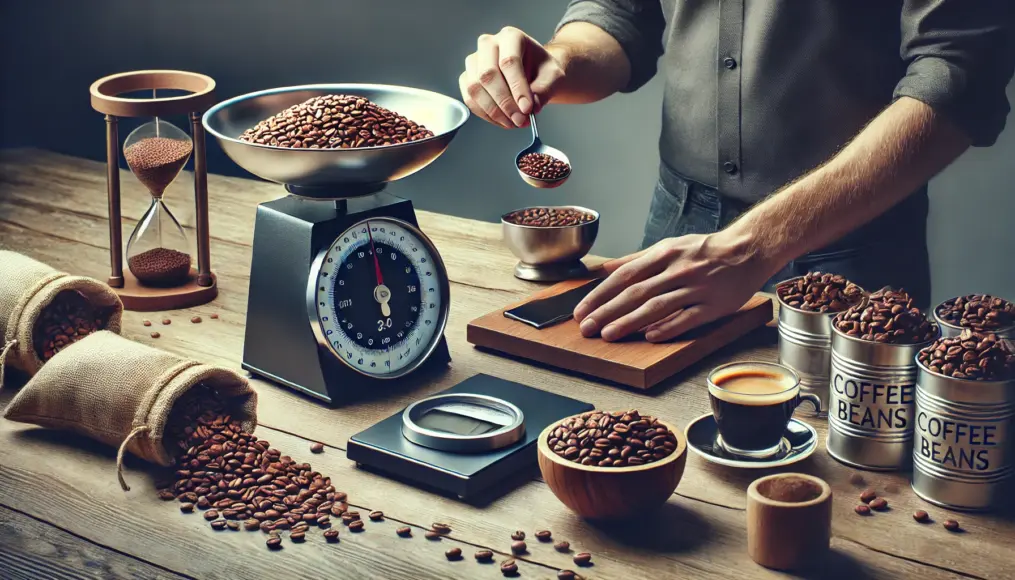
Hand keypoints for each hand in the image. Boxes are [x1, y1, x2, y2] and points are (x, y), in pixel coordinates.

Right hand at [459, 26, 564, 128]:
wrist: (535, 73)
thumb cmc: (542, 70)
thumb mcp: (552, 78)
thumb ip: (544, 91)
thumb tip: (531, 107)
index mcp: (511, 36)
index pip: (509, 61)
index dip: (517, 88)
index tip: (527, 108)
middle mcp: (488, 44)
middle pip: (488, 74)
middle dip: (504, 102)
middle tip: (520, 119)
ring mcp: (474, 61)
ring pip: (475, 88)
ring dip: (494, 111)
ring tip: (514, 122)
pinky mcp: (467, 78)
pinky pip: (470, 99)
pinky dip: (486, 114)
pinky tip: (503, 120)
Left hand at [573, 231, 774, 342]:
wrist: (748, 250)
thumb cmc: (705, 250)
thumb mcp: (669, 246)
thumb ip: (636, 259)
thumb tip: (605, 268)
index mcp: (663, 254)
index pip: (624, 276)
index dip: (600, 294)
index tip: (582, 310)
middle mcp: (677, 270)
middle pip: (636, 292)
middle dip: (607, 311)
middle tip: (586, 327)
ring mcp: (696, 288)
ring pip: (657, 307)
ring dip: (630, 322)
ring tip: (608, 334)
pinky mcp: (713, 305)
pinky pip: (687, 318)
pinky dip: (667, 328)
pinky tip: (649, 337)